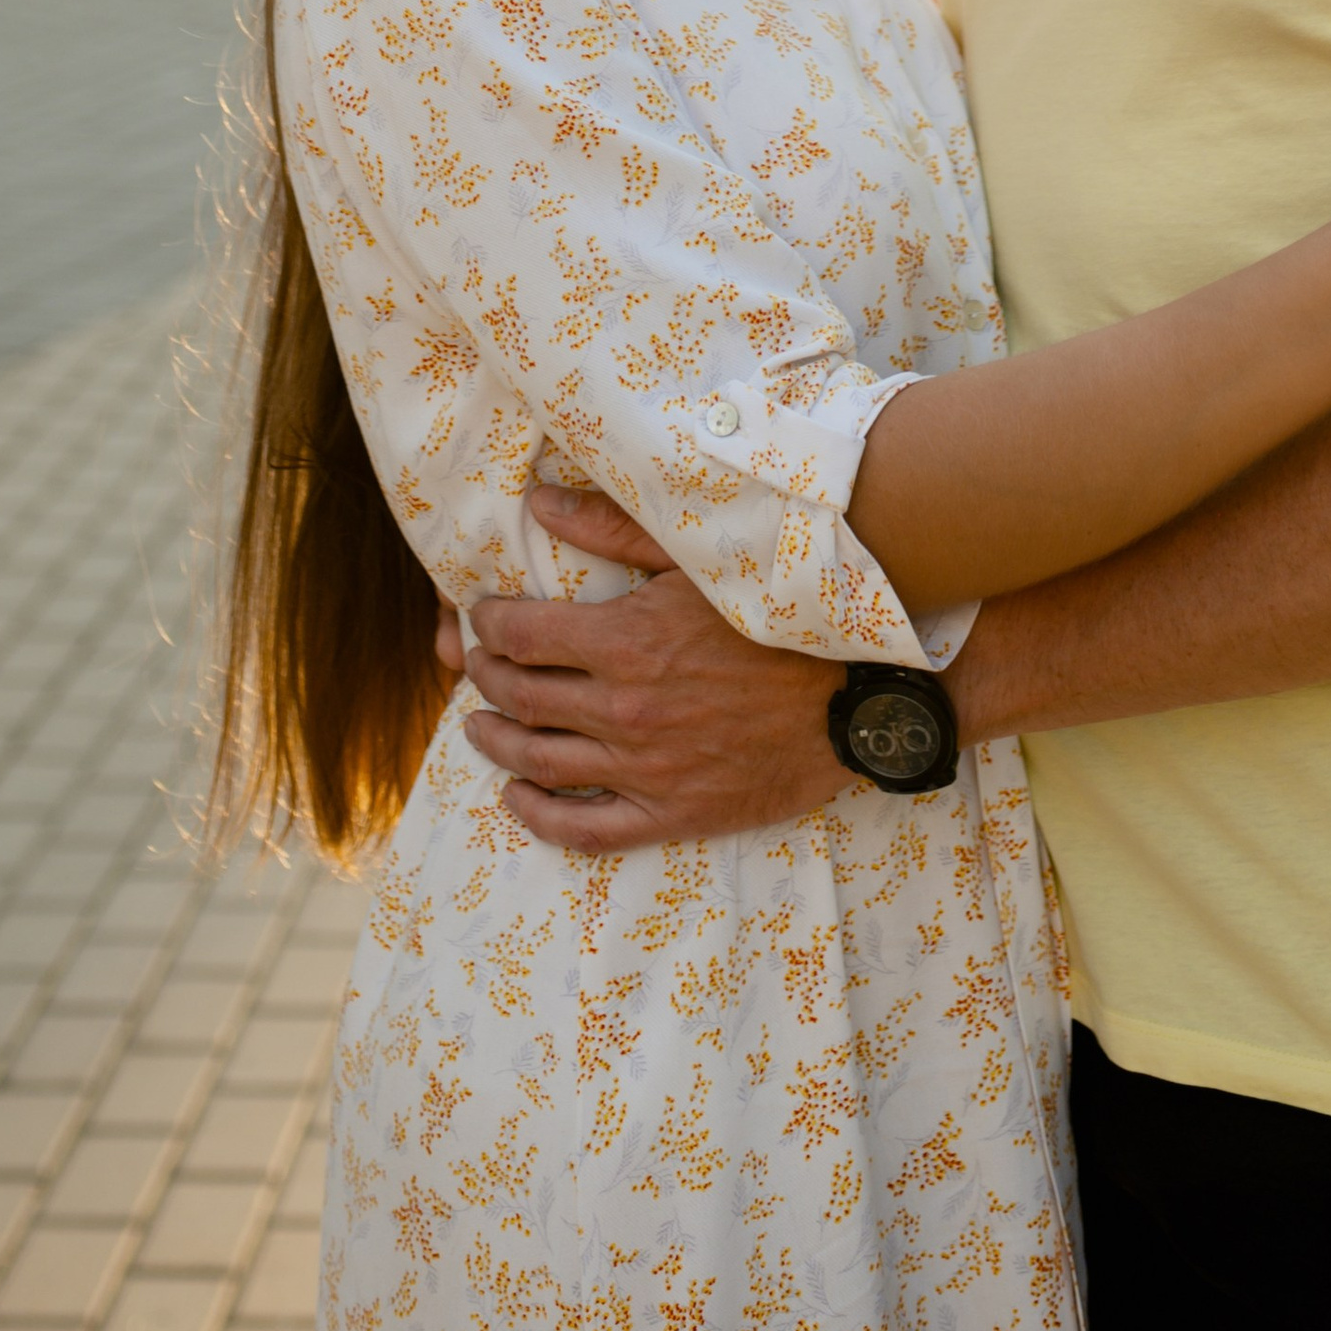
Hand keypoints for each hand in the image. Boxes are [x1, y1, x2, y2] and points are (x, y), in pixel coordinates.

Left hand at [456, 480, 851, 852]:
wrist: (855, 692)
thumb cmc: (779, 612)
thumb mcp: (698, 554)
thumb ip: (612, 526)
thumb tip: (539, 503)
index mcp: (625, 641)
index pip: (521, 636)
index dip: (489, 625)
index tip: (481, 617)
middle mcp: (623, 710)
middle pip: (521, 697)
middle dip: (486, 677)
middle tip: (475, 665)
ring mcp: (645, 768)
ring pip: (540, 763)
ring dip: (497, 744)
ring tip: (479, 726)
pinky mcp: (671, 812)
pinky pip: (584, 828)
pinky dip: (539, 817)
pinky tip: (517, 799)